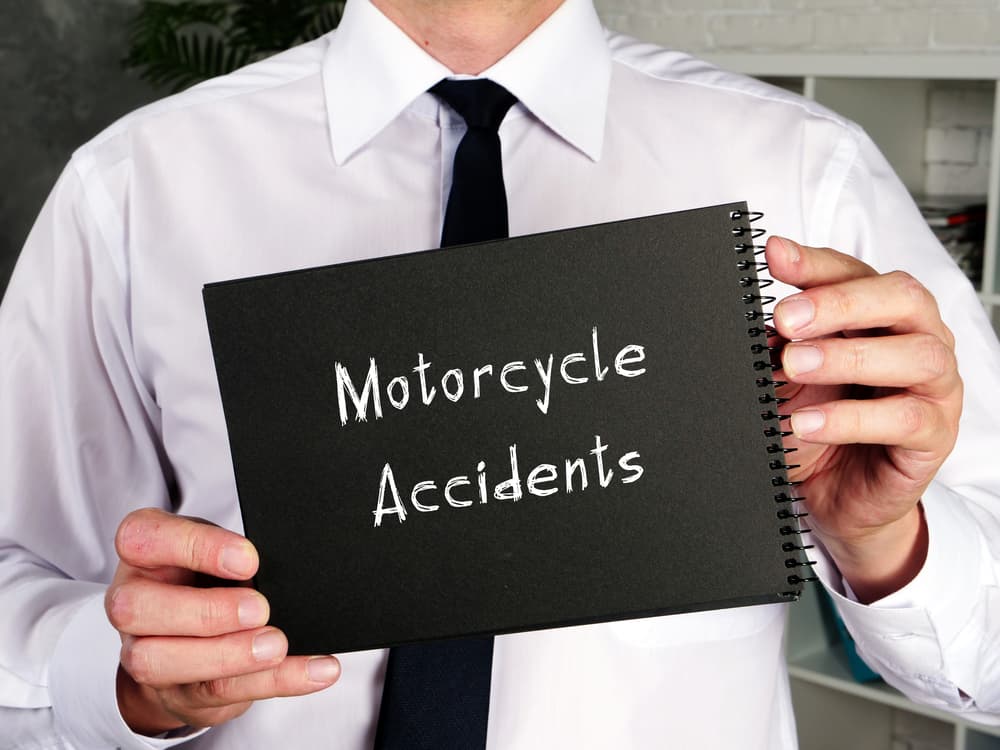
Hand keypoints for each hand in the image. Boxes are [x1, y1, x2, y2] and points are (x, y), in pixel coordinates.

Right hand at [105, 508, 340, 734]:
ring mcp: (142, 652)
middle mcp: (130, 603)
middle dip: (206, 611)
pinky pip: (218, 692)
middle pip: (136, 609)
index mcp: (142, 552)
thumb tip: (277, 570)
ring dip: (228, 656)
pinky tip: (315, 672)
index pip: (142, 538)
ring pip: (161, 662)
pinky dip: (275, 681)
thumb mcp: (215, 550)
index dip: (196, 547)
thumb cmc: (205, 576)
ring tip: (277, 646)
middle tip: (260, 609)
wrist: (191, 634)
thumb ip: (233, 554)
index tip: (249, 559)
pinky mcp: (176, 692)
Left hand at [766, 237, 962, 602]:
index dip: (816, 263)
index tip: (773, 256)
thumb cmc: (822, 423)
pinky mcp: (935, 435)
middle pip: (900, 299)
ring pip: (914, 355)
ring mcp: (935, 387)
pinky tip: (809, 422)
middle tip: (786, 318)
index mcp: (883, 315)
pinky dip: (851, 419)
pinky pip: (905, 419)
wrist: (839, 495)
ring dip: (847, 356)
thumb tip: (756, 321)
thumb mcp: (791, 377)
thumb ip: (782, 342)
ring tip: (794, 366)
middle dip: (838, 303)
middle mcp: (919, 340)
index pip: (858, 272)